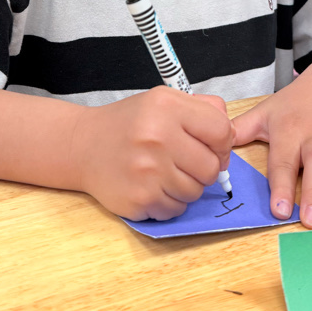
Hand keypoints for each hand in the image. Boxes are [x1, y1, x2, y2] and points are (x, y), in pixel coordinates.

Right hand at [74, 87, 234, 220]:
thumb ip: (203, 110)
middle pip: (211, 168)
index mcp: (166, 107)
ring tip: (163, 171)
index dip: (222, 143)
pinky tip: (151, 186)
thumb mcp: (162, 100)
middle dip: (203, 168)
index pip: (221, 131)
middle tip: (184, 161)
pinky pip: (175, 210)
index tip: (212, 147)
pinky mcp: (139, 200)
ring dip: (185, 186)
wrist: (81, 146)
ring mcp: (147, 172)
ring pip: (195, 192)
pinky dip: (168, 202)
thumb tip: (230, 138)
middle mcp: (156, 137)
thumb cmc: (128, 123)